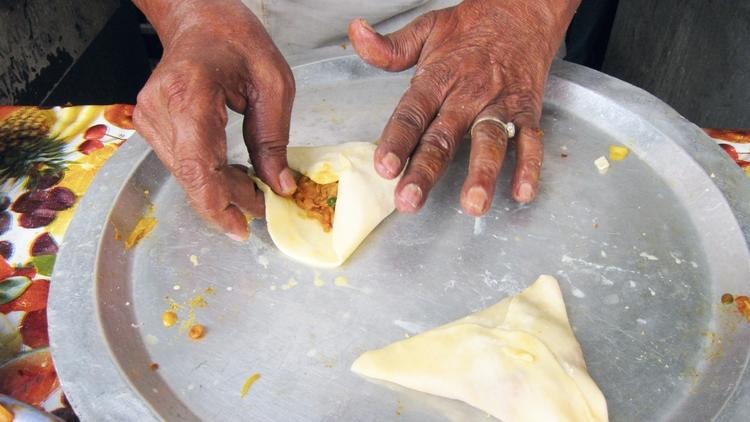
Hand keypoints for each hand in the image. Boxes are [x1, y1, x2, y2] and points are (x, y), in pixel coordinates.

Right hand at [132, 0, 296, 239]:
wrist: (199, 19)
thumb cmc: (236, 40)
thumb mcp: (273, 83)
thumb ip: (273, 138)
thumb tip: (279, 186)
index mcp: (188, 93)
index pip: (197, 164)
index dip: (218, 203)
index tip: (242, 228)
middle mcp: (159, 109)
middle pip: (192, 176)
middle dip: (229, 200)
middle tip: (264, 207)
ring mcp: (150, 118)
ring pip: (187, 174)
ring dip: (221, 189)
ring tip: (254, 189)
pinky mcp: (152, 125)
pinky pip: (183, 163)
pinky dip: (210, 175)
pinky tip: (234, 174)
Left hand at [349, 0, 578, 215]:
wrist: (525, 10)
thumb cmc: (472, 27)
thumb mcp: (427, 29)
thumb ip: (391, 46)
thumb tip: (357, 34)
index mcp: (438, 77)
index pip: (412, 113)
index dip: (397, 140)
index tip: (384, 167)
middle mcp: (468, 94)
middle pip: (444, 137)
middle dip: (426, 171)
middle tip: (411, 200)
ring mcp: (500, 104)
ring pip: (490, 141)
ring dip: (482, 173)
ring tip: (473, 203)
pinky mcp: (527, 111)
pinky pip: (531, 141)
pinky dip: (529, 166)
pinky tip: (522, 192)